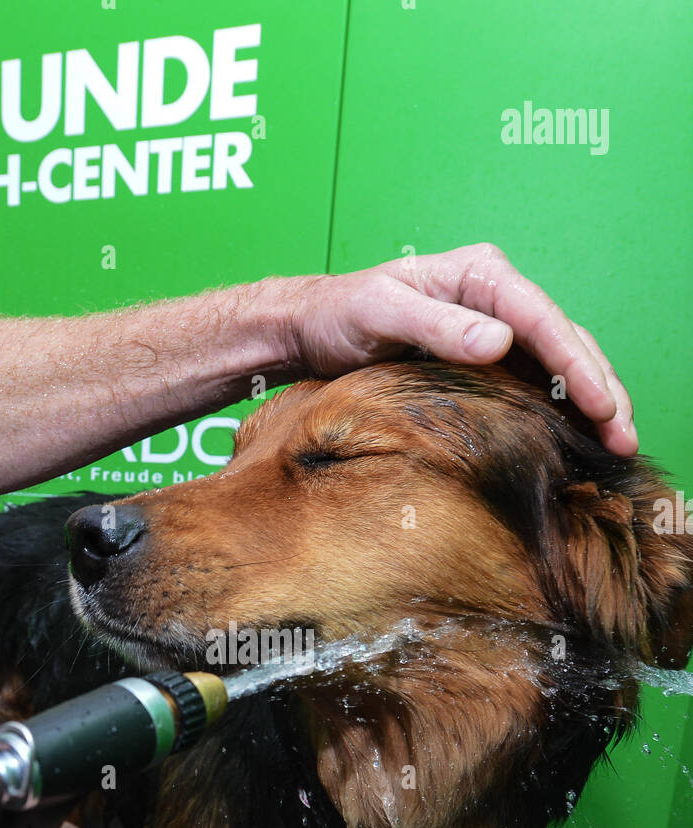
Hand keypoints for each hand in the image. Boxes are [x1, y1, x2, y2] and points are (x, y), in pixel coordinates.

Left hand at [288, 244, 636, 455]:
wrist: (310, 328)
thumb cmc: (340, 313)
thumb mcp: (381, 313)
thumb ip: (438, 325)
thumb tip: (500, 342)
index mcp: (480, 275)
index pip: (543, 319)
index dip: (577, 365)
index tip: (601, 405)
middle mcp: (495, 298)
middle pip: (566, 341)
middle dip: (602, 388)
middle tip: (625, 437)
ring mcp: (494, 329)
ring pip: (559, 363)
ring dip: (592, 402)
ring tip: (617, 444)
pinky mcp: (484, 361)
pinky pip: (534, 383)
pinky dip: (562, 410)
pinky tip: (578, 440)